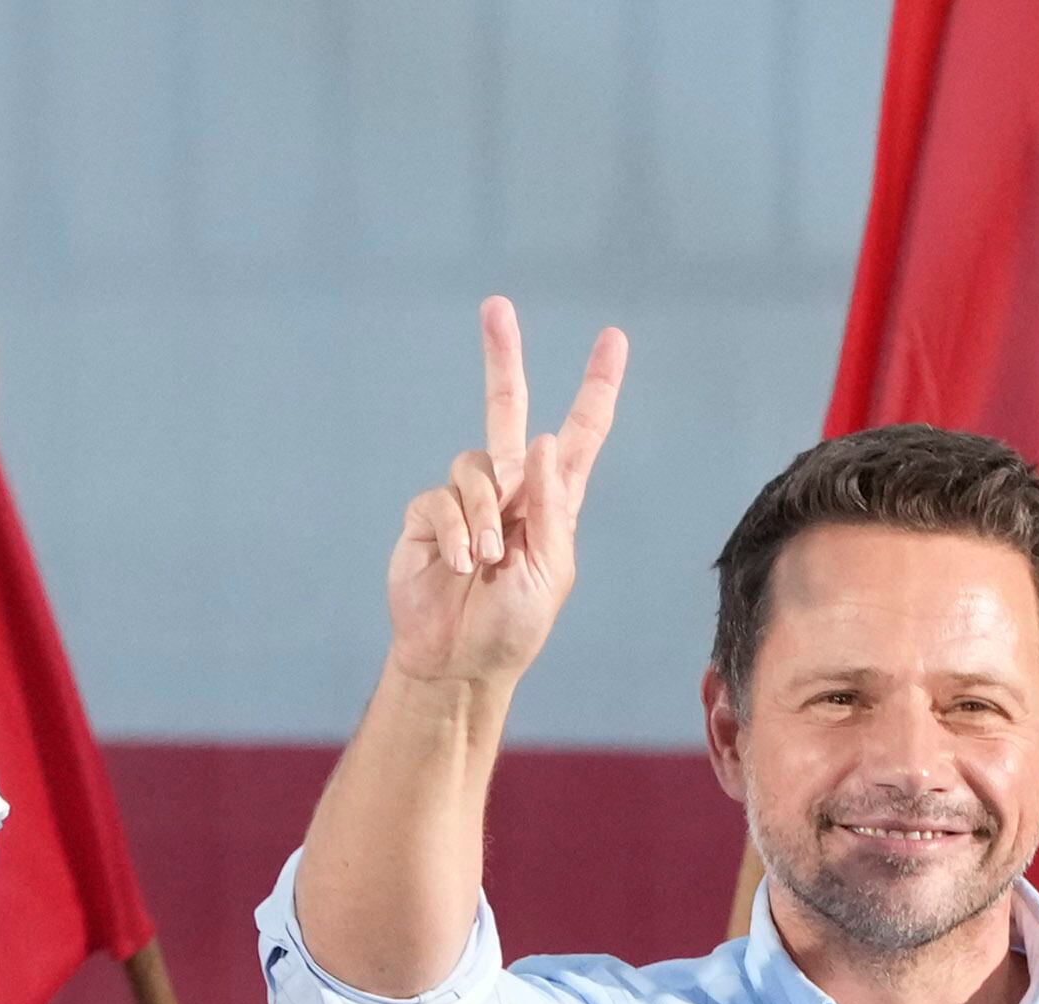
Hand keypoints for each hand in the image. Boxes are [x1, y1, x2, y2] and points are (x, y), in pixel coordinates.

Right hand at [382, 297, 625, 691]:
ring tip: (486, 561)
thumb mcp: (552, 569)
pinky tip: (460, 564)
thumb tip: (538, 440)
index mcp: (552, 500)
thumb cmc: (514, 625)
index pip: (578, 434)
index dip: (596, 388)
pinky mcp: (426, 518)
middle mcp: (509, 490)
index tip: (613, 339)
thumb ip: (550, 505)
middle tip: (495, 307)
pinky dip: (454, 530)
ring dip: (484, 515)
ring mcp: (466, 501)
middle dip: (502, 358)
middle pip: (505, 409)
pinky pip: (439, 499)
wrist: (458, 662)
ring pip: (474, 466)